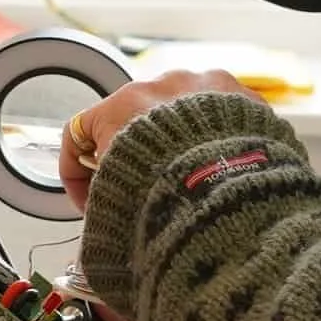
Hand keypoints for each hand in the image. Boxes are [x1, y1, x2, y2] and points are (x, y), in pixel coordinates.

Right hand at [61, 69, 258, 213]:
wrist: (239, 202)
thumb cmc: (176, 205)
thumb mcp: (115, 217)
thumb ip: (100, 210)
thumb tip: (101, 234)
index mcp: (119, 109)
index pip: (78, 136)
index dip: (78, 175)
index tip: (90, 201)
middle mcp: (161, 87)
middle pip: (133, 124)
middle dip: (135, 158)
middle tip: (143, 194)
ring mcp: (205, 86)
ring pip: (181, 115)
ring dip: (179, 144)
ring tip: (191, 183)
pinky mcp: (242, 96)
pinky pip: (220, 116)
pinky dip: (216, 140)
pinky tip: (220, 171)